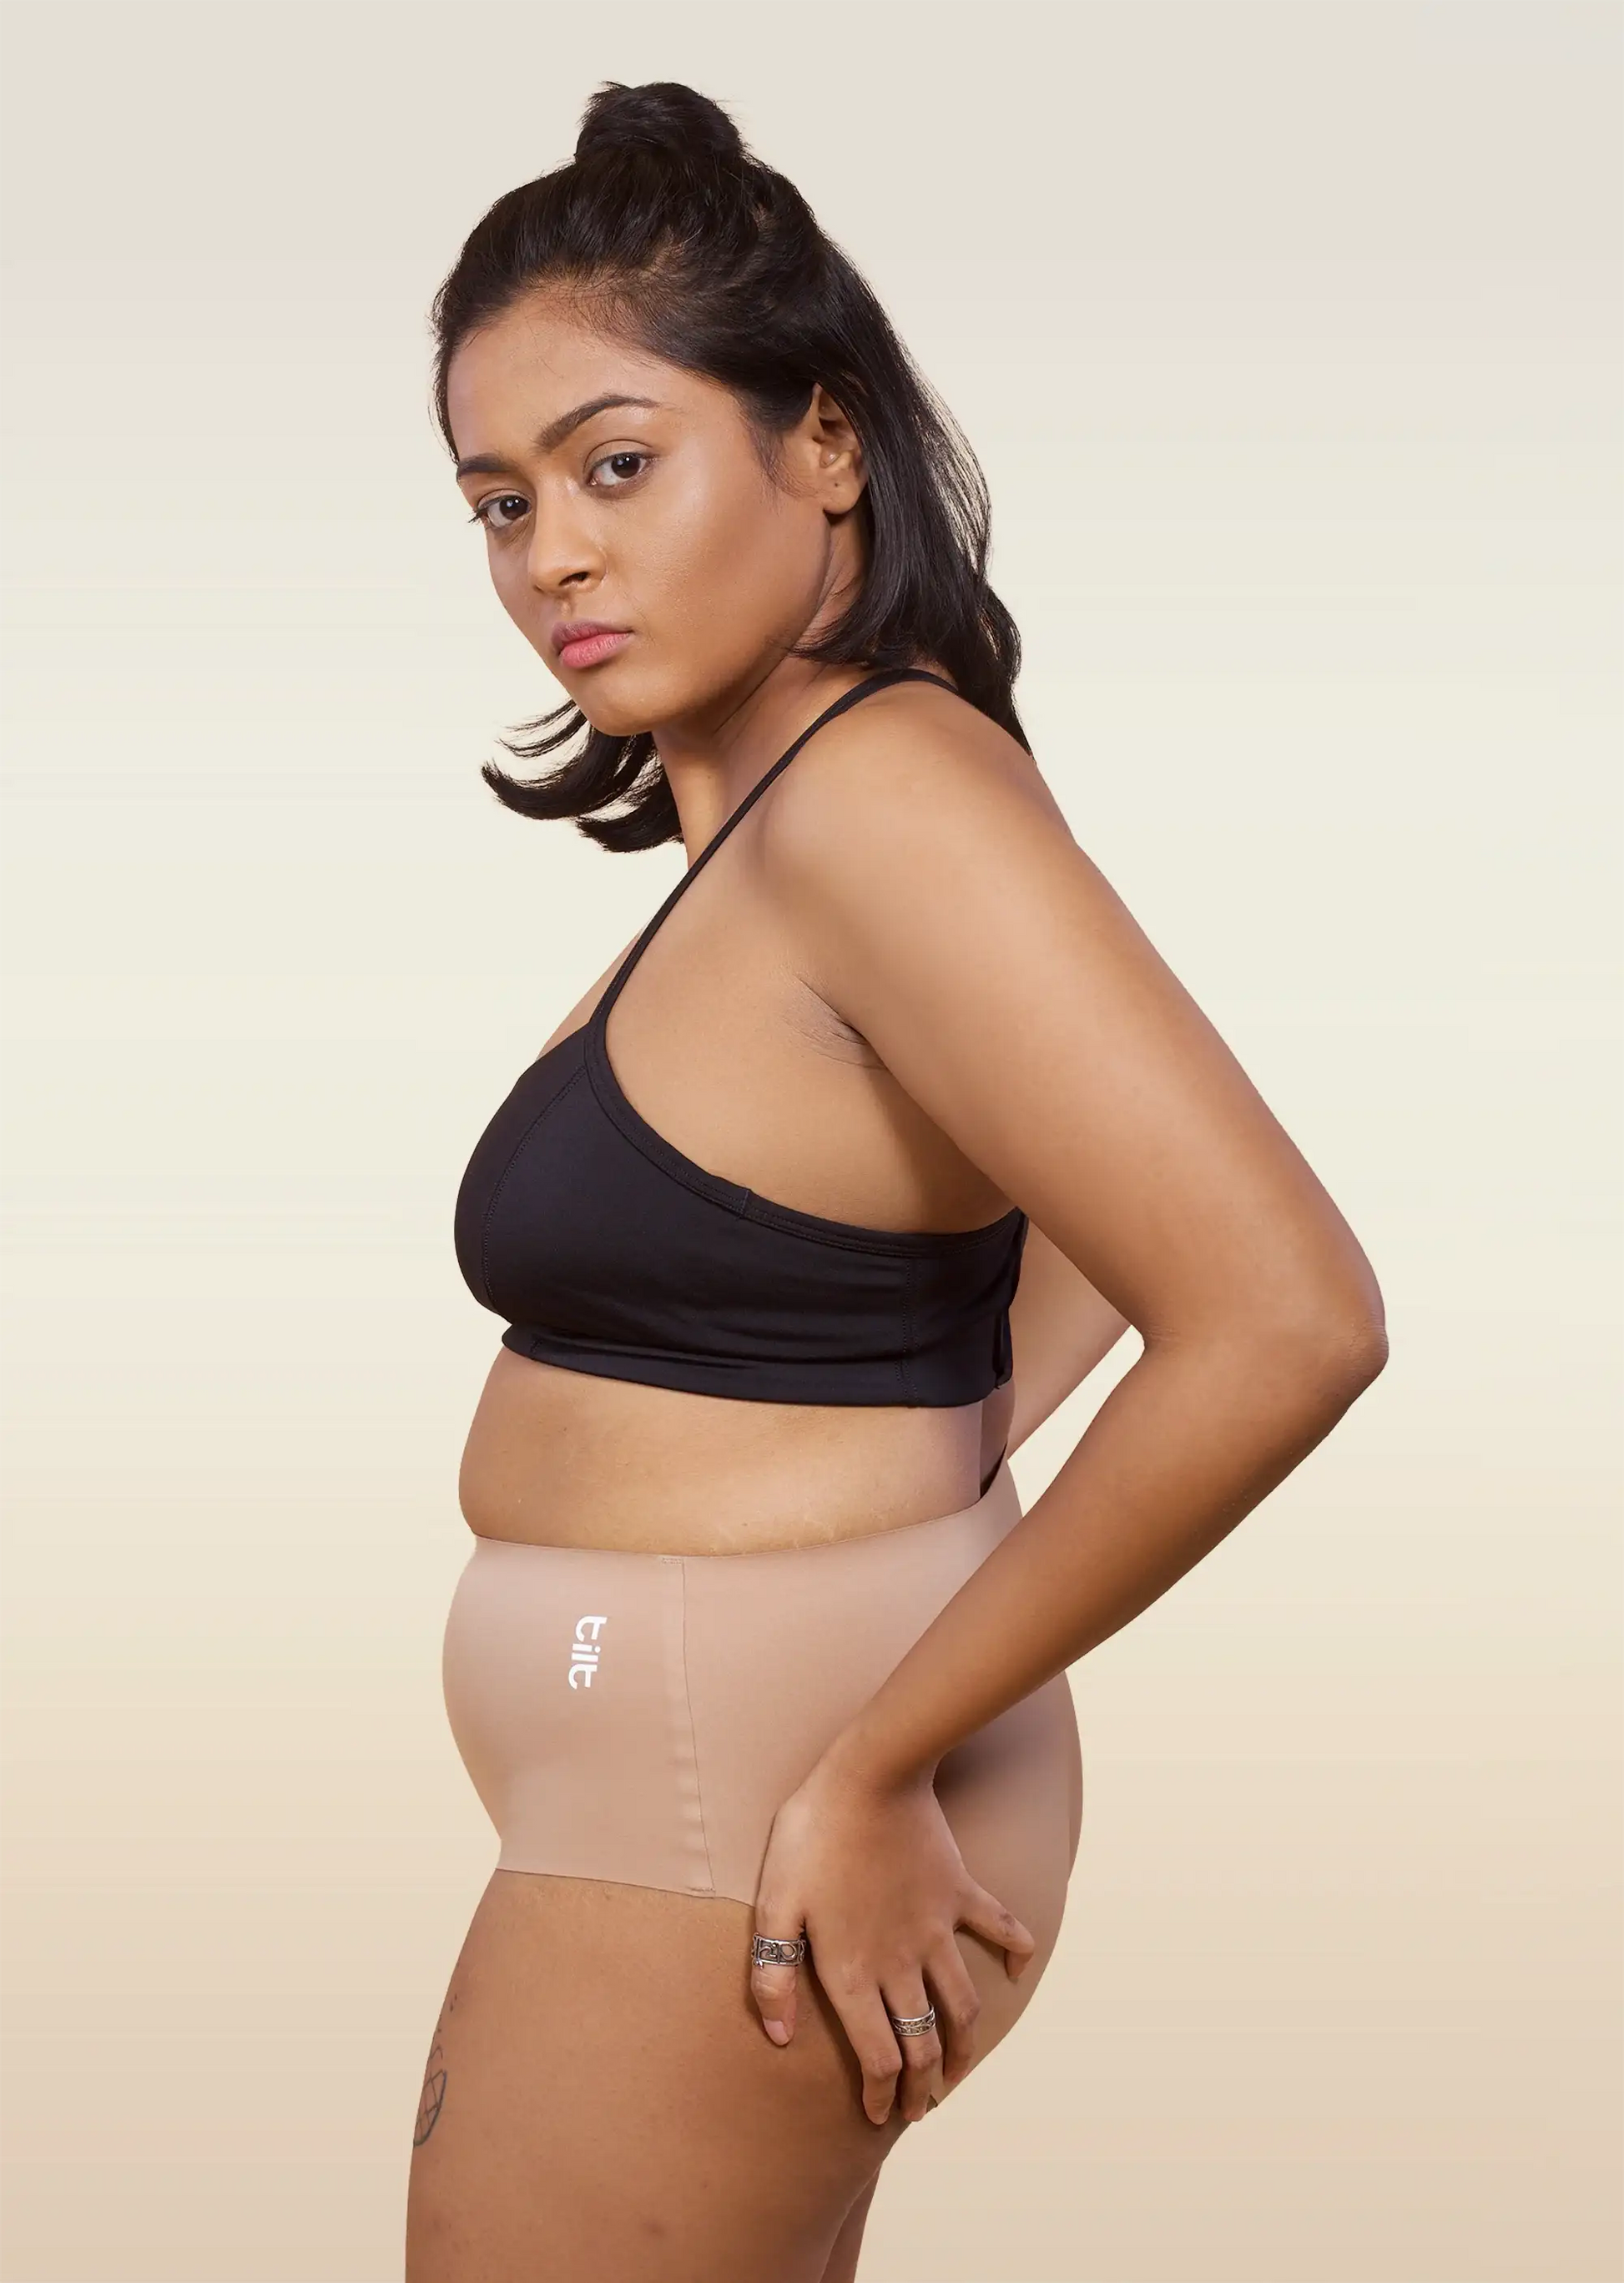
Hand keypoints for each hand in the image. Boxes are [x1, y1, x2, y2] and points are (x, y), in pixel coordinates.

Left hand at [749, 1752, 1036, 2125]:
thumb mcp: (774, 1904)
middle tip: (920, 2109)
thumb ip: (773, 1975)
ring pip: (961, 2005)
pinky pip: (998, 1927)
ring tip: (958, 2068)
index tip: (880, 2116)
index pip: (877, 2055)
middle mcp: (902, 1962)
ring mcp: (937, 1929)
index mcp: (854, 1971)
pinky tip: (1017, 1968)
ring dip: (964, 2045)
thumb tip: (778, 2036)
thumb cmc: (813, 1835)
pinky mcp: (959, 1892)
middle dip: (922, 2087)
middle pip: (922, 2043)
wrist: (871, 1776)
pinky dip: (1014, 1950)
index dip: (881, 2093)